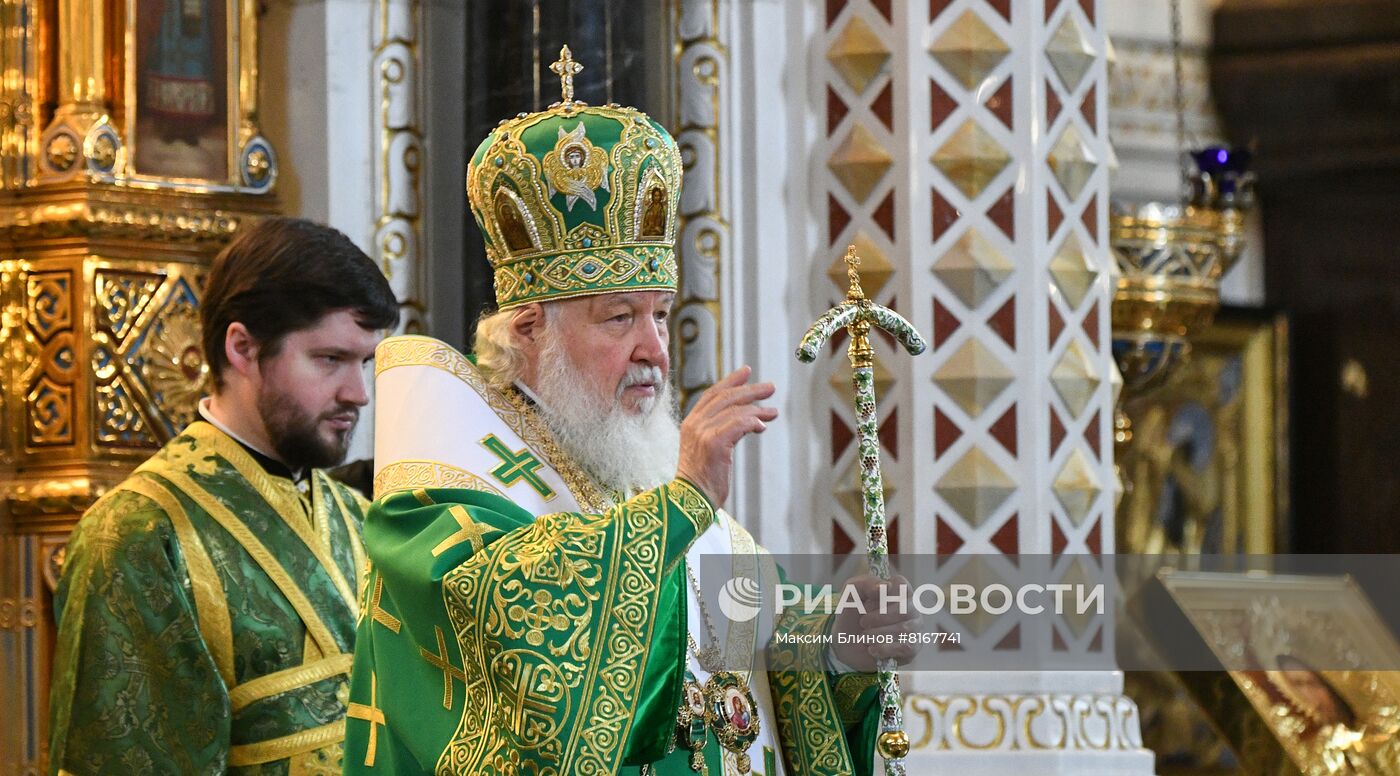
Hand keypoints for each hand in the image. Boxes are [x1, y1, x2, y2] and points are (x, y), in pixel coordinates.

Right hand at [675, 366, 777, 505]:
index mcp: (691, 422)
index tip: (747, 372)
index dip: (730, 381)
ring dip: (758, 409)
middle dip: (750, 390)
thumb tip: (747, 420)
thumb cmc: (702, 479)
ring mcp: (704, 432)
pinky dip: (753, 422)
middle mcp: (695, 424)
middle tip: (770, 387)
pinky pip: (739, 424)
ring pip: (736, 410)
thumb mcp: (707, 449)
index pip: (712, 394)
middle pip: (726, 397)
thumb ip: (720, 431)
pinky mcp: (715, 443)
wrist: (689, 500)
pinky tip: (762, 426)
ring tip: (773, 412)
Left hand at [831, 573, 921, 672]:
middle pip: (904, 610)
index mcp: (899, 590)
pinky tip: (872, 648)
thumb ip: (867, 583)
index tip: (867, 604)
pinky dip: (885, 648)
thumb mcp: (852, 592)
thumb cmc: (852, 612)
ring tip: (864, 636)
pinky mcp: (912, 648)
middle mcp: (911, 608)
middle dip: (879, 618)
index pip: (902, 586)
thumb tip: (887, 586)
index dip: (882, 596)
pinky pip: (906, 648)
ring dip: (878, 634)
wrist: (845, 641)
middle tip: (862, 622)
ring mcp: (915, 628)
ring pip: (904, 630)